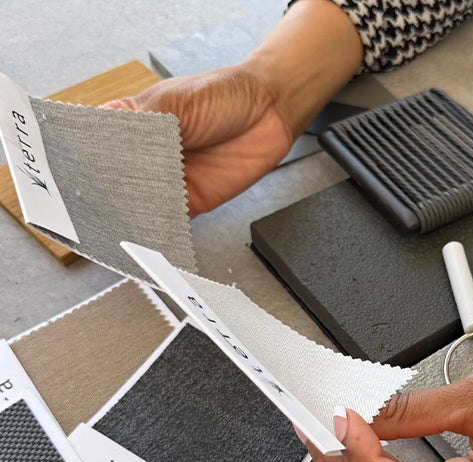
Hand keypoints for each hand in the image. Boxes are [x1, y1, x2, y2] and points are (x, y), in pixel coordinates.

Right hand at [103, 65, 293, 215]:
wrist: (270, 110)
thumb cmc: (223, 95)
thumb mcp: (175, 103)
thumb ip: (142, 127)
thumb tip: (108, 150)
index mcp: (129, 122)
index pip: (96, 145)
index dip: (86, 161)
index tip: (78, 176)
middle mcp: (143, 154)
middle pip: (114, 180)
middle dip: (106, 193)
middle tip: (95, 204)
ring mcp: (166, 180)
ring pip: (138, 203)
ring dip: (129, 214)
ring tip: (117, 221)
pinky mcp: (191, 201)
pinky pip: (169, 220)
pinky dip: (158, 228)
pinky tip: (147, 231)